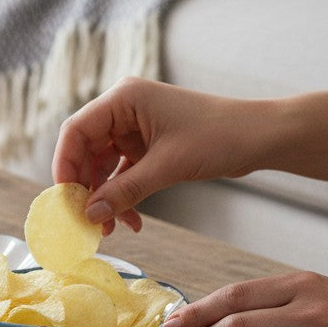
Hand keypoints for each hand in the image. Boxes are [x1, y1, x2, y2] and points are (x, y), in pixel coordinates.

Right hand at [52, 77, 258, 233]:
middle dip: (85, 187)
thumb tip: (89, 215)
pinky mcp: (146, 146)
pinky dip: (123, 195)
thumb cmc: (220, 136)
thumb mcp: (167, 166)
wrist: (262, 137)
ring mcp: (134, 128)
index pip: (76, 130)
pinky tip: (130, 220)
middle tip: (85, 219)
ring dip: (105, 197)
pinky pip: (122, 173)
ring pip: (102, 166)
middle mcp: (123, 110)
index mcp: (123, 99)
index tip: (65, 198)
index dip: (65, 165)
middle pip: (85, 150)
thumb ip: (124, 191)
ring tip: (109, 228)